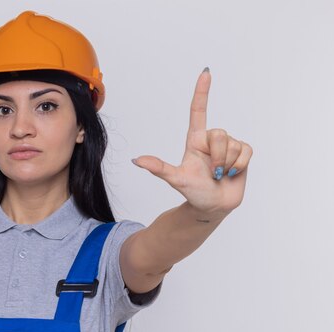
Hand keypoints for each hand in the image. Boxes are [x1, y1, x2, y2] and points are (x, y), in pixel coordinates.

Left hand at [132, 68, 252, 215]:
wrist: (213, 206)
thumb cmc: (194, 191)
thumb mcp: (176, 179)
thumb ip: (158, 168)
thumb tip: (137, 160)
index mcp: (194, 140)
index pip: (198, 111)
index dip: (202, 92)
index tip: (206, 73)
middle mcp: (212, 139)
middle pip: (220, 133)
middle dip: (217, 157)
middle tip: (211, 172)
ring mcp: (228, 145)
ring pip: (233, 144)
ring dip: (227, 164)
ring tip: (219, 174)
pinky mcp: (243, 153)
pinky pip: (246, 151)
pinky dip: (239, 165)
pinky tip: (232, 173)